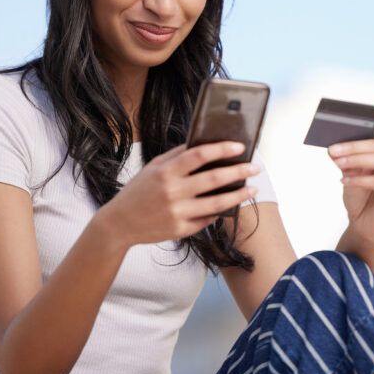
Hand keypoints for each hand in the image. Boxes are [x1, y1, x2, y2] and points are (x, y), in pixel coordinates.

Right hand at [93, 141, 259, 246]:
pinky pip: (206, 219)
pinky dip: (219, 212)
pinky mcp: (180, 230)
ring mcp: (177, 213)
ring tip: (253, 190)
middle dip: (239, 172)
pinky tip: (230, 205)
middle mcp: (172, 192)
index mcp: (166, 172)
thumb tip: (203, 143)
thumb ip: (176, 155)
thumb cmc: (138, 191)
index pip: (199, 155)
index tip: (239, 146)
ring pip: (217, 203)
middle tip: (255, 168)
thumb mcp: (153, 167)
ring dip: (239, 196)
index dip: (221, 149)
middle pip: (214, 179)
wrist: (119, 223)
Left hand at [328, 97, 373, 244]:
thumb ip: (348, 158)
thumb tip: (334, 148)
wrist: (363, 224)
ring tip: (337, 163)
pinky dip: (358, 179)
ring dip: (355, 160)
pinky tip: (344, 180)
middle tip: (332, 150)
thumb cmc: (358, 195)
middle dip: (354, 146)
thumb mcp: (350, 172)